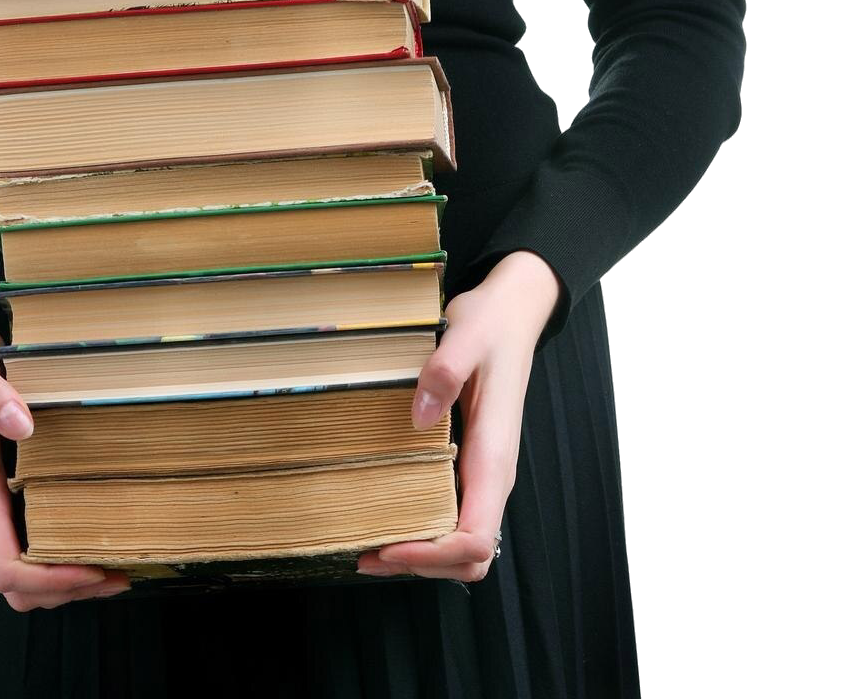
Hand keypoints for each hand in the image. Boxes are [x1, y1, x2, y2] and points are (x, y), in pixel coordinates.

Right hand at [0, 290, 133, 610]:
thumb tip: (23, 424)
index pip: (5, 567)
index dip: (48, 580)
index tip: (92, 568)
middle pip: (17, 586)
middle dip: (65, 590)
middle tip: (117, 575)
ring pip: (22, 575)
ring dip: (65, 583)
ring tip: (114, 569)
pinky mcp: (3, 499)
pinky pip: (27, 548)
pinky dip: (60, 560)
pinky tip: (93, 540)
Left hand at [354, 251, 561, 585]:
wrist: (511, 314)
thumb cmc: (491, 325)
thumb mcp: (466, 334)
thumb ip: (445, 370)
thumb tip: (420, 416)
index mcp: (494, 456)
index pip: (476, 538)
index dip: (435, 555)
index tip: (390, 547)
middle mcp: (492, 475)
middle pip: (470, 556)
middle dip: (422, 565)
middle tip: (368, 554)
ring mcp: (482, 472)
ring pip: (462, 542)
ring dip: (421, 555)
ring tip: (370, 546)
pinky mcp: (470, 463)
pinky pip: (453, 515)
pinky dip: (423, 531)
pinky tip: (388, 516)